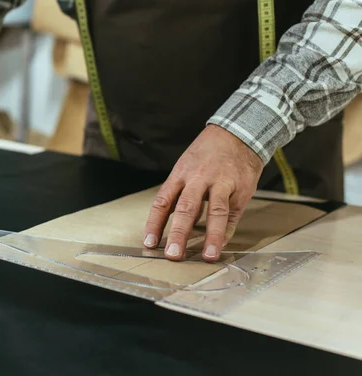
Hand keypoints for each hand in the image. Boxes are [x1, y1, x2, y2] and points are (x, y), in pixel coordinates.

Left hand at [143, 124, 262, 261]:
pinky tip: (220, 246)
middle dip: (178, 233)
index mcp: (180, 174)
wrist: (237, 134)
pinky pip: (232, 214)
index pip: (162, 202)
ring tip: (207, 256)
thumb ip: (179, 195)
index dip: (154, 224)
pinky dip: (226, 232)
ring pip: (215, 212)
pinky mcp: (240, 189)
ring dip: (211, 236)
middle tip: (173, 255)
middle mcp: (198, 179)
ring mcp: (221, 183)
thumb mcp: (185, 168)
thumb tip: (168, 223)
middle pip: (186, 208)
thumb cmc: (206, 154)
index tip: (149, 243)